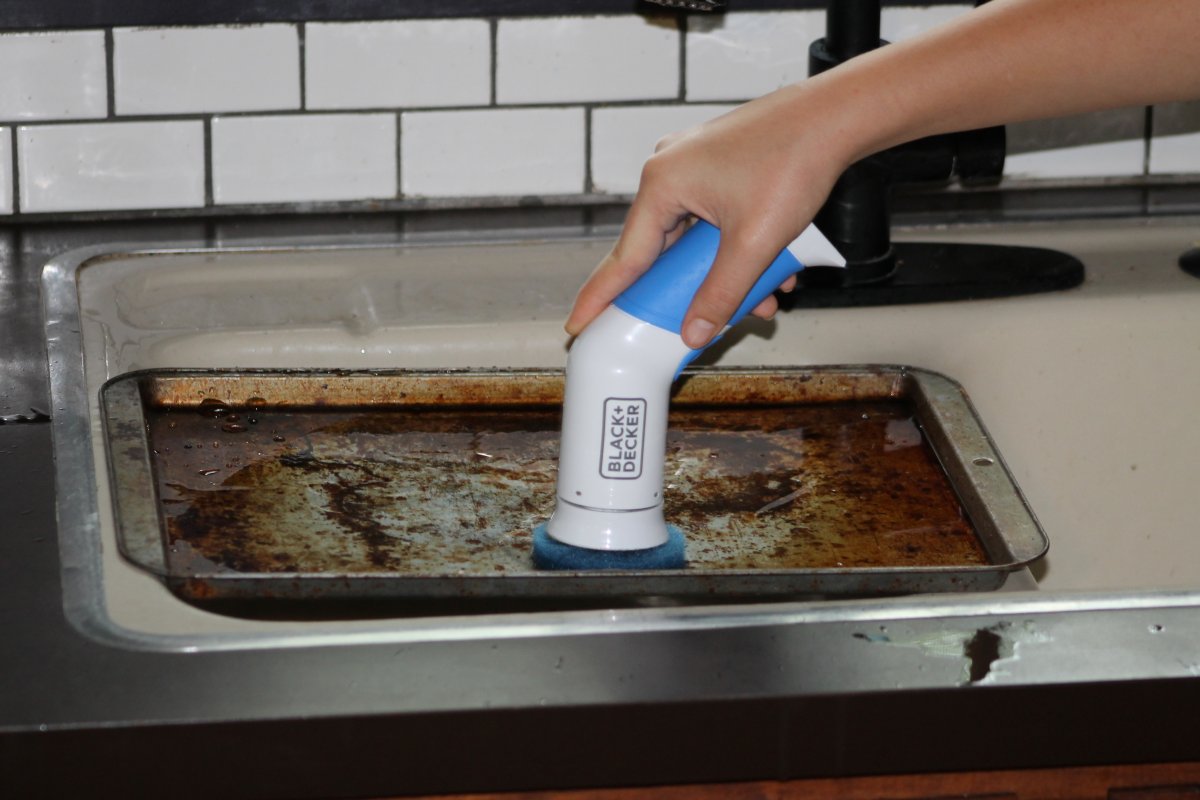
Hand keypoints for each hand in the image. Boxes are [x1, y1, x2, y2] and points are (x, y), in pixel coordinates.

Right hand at [565, 80, 854, 347]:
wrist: (835, 118)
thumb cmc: (793, 163)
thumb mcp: (754, 243)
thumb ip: (721, 294)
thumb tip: (693, 333)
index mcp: (662, 184)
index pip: (625, 257)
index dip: (601, 297)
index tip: (577, 325)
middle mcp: (669, 171)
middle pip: (662, 252)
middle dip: (689, 291)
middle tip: (682, 324)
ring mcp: (694, 165)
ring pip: (696, 240)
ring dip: (726, 273)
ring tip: (761, 297)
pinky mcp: (718, 166)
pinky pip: (715, 222)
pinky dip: (738, 249)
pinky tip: (772, 269)